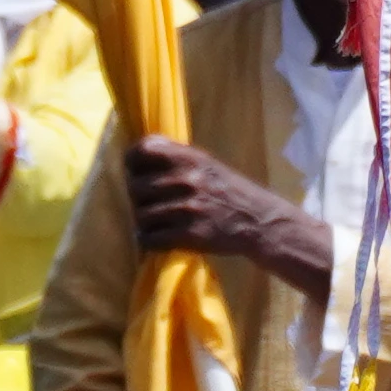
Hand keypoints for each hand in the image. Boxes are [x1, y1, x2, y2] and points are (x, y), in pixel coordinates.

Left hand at [118, 133, 330, 290]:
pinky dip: (148, 241)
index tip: (134, 171)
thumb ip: (176, 158)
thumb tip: (137, 158)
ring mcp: (188, 208)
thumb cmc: (229, 190)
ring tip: (154, 223)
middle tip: (146, 204)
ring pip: (141, 215)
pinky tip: (156, 239)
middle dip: (138, 198)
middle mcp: (187, 179)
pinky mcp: (190, 235)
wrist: (258, 221)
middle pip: (136, 187)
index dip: (132, 162)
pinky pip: (150, 238)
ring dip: (144, 222)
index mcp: (190, 157)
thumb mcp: (206, 164)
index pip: (143, 150)